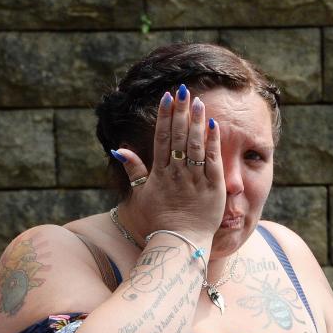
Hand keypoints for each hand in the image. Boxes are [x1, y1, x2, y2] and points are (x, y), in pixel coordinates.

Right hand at [112, 86, 225, 241]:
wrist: (178, 242)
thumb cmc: (159, 219)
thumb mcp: (141, 194)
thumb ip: (134, 170)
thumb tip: (118, 149)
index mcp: (160, 173)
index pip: (162, 138)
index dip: (165, 116)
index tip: (167, 97)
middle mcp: (177, 173)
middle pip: (178, 137)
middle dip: (181, 112)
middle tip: (183, 90)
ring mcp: (195, 180)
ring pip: (195, 146)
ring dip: (197, 122)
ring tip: (198, 102)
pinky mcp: (213, 188)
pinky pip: (213, 161)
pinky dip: (213, 143)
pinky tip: (214, 125)